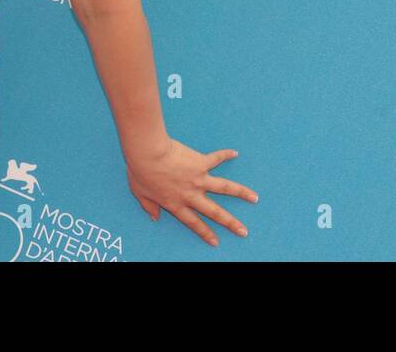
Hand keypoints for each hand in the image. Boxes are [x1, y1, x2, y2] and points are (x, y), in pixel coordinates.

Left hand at [125, 136, 257, 246]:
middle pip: (215, 212)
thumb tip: (154, 217)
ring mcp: (199, 179)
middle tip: (244, 231)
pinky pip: (216, 158)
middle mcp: (191, 195)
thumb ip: (149, 206)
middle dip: (230, 223)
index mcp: (176, 204)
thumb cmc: (140, 172)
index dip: (205, 233)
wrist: (148, 154)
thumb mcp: (140, 193)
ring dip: (241, 193)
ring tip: (255, 198)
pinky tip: (235, 153)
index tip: (216, 241)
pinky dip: (225, 155)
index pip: (193, 223)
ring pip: (225, 188)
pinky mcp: (201, 162)